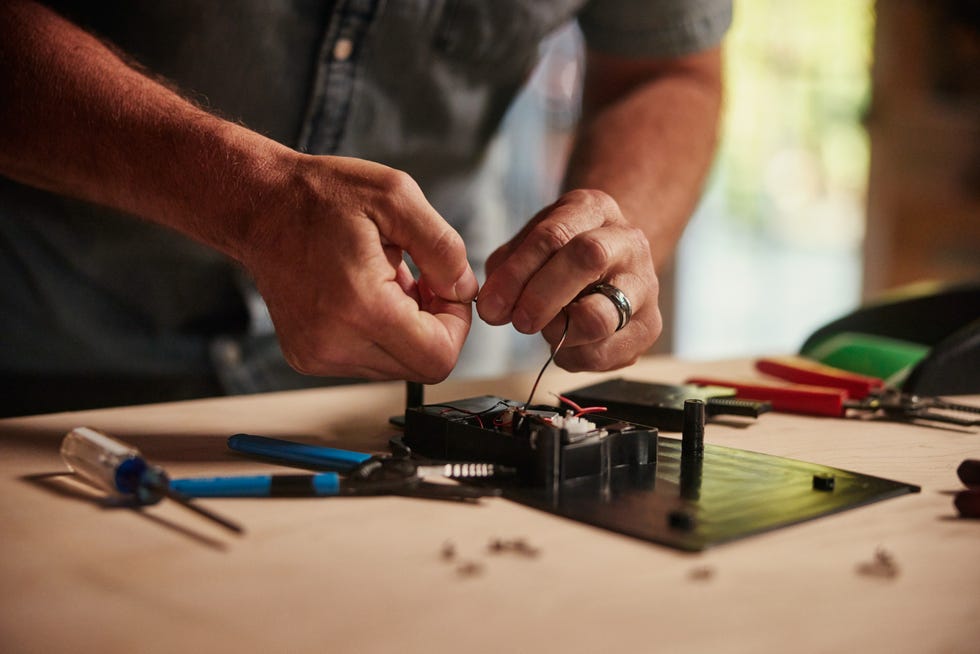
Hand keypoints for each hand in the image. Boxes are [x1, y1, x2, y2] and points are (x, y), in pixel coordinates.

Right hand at [239, 155, 477, 382]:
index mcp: (361, 308)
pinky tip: (366, 294)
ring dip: (406, 329)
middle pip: (420, 367)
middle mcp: (334, 343)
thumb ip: (444, 249)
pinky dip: (379, 333)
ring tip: (388, 281)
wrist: (258, 205)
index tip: (447, 291)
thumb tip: (464, 290)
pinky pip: (367, 361)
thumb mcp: (397, 198)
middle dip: (434, 326)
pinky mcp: (308, 356)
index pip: (438, 357)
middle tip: (421, 282)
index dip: (457, 326)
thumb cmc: (322, 196)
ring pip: (396, 367)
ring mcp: (317, 355)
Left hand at [477, 189, 660, 370]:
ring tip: (547, 329)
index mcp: (594, 209)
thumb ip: (506, 271)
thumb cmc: (563, 254)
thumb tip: (493, 309)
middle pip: (589, 260)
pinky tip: (565, 343)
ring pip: (600, 316)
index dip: (518, 274)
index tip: (491, 305)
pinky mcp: (650, 326)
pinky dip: (573, 355)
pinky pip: (604, 353)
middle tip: (518, 321)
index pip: (555, 236)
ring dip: (560, 332)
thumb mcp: (530, 245)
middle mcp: (628, 242)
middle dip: (542, 297)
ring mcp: (645, 285)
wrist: (612, 265)